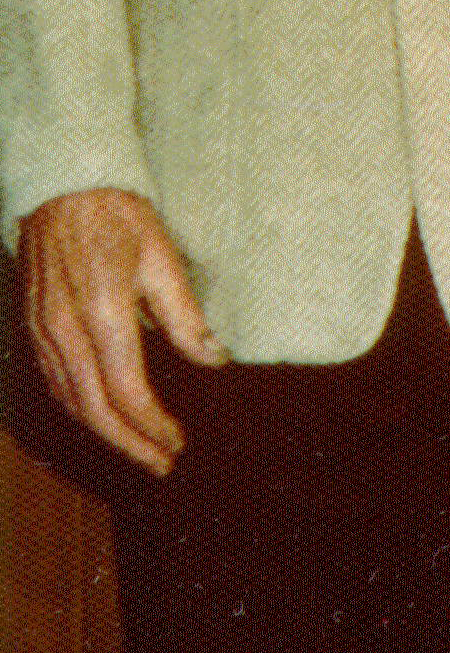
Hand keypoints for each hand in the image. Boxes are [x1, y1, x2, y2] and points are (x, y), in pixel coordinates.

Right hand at [21, 187, 224, 474]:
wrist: (61, 188)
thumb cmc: (118, 217)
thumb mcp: (162, 256)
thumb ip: (185, 315)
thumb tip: (215, 359)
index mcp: (103, 312)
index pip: (126, 390)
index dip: (151, 424)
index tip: (178, 442)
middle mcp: (65, 332)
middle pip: (93, 410)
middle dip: (129, 444)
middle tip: (161, 463)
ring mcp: (42, 334)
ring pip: (70, 403)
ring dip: (104, 435)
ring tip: (139, 450)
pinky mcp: (33, 331)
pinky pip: (55, 385)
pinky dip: (80, 411)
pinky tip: (103, 419)